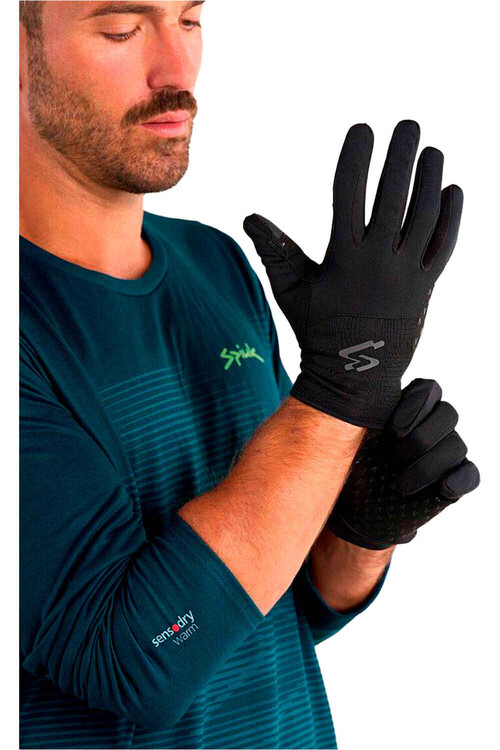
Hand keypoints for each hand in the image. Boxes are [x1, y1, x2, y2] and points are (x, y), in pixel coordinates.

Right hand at [243, 121, 462, 427]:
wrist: (356, 375)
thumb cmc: (317, 331)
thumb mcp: (291, 291)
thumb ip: (275, 252)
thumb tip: (251, 217)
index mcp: (345, 258)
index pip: (350, 194)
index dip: (357, 158)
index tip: (363, 130)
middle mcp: (379, 262)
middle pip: (394, 198)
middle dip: (401, 158)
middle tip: (410, 126)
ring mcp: (407, 275)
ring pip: (425, 218)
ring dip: (430, 181)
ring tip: (432, 152)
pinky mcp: (425, 287)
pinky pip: (444, 247)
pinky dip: (451, 219)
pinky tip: (454, 190)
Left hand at [327, 379, 479, 548]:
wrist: (356, 508)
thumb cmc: (353, 465)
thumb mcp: (349, 438)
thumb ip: (358, 412)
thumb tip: (348, 388)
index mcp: (408, 409)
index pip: (428, 389)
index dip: (416, 404)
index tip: (393, 429)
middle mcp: (432, 427)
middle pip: (447, 414)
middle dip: (422, 435)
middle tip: (396, 455)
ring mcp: (445, 454)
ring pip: (457, 445)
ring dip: (429, 464)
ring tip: (402, 484)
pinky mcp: (452, 482)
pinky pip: (470, 474)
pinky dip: (458, 479)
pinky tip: (442, 488)